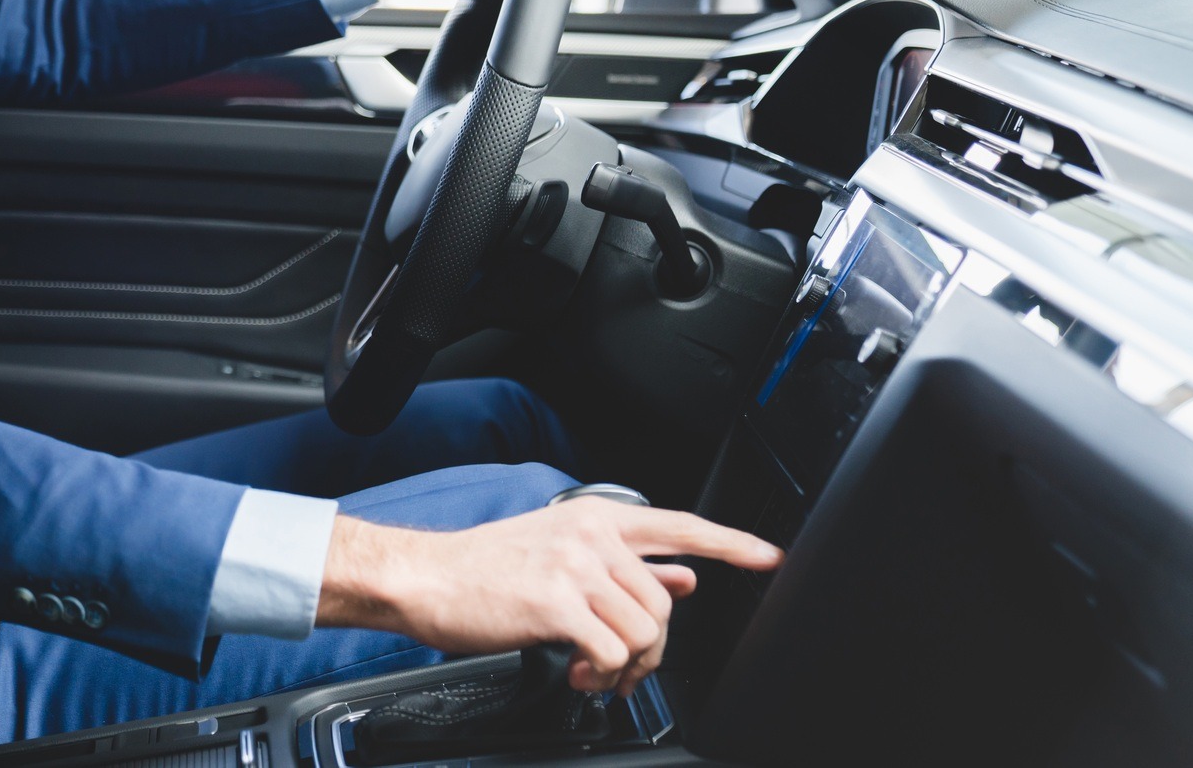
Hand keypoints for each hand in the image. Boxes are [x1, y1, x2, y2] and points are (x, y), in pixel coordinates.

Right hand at [315, 497, 782, 696]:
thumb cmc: (482, 571)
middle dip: (650, 648)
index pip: (679, 524)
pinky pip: (614, 651)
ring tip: (592, 669)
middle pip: (664, 602)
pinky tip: (576, 671)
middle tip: (618, 666)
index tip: (768, 556)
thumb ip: (624, 565)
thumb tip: (683, 576)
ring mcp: (575, 565)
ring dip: (626, 666)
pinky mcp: (557, 601)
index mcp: (594, 517)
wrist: (424, 578)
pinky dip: (601, 675)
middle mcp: (590, 534)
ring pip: (645, 630)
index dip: (730, 542)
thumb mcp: (559, 555)